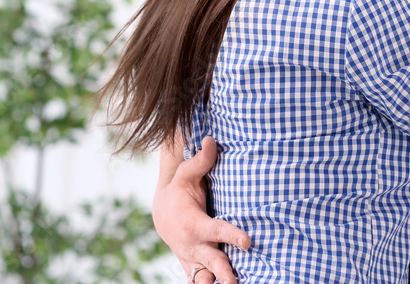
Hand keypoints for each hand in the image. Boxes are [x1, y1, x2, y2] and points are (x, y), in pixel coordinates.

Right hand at [153, 136, 249, 283]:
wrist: (161, 214)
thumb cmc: (179, 191)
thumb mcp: (187, 175)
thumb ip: (202, 161)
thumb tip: (212, 140)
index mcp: (195, 224)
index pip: (217, 230)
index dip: (232, 235)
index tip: (248, 241)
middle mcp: (194, 246)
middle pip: (212, 261)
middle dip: (223, 272)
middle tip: (235, 281)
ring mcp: (194, 259)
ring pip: (204, 278)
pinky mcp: (194, 267)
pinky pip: (199, 282)